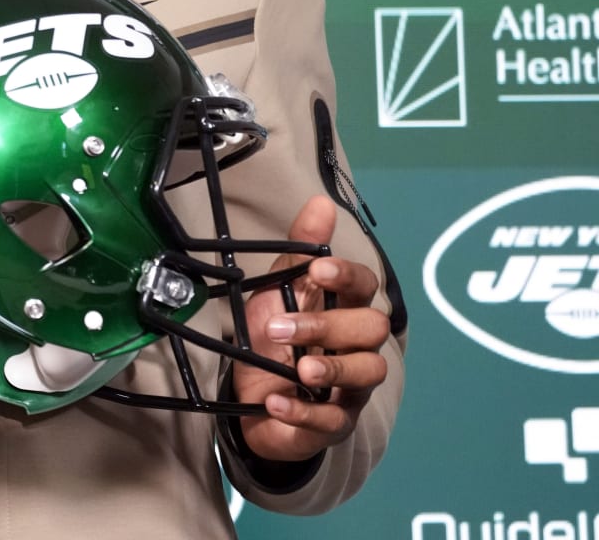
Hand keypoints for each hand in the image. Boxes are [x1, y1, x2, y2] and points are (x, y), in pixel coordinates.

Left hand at [236, 195, 391, 463]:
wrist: (254, 398)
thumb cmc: (276, 338)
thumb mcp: (278, 290)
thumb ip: (299, 250)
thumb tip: (320, 202)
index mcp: (344, 309)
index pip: (366, 287)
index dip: (348, 276)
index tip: (319, 267)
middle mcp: (357, 346)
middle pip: (370, 329)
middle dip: (327, 325)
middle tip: (279, 327)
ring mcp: (351, 386)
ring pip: (367, 373)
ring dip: (331, 367)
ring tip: (298, 369)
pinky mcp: (335, 422)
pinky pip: (332, 420)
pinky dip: (302, 412)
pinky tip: (275, 402)